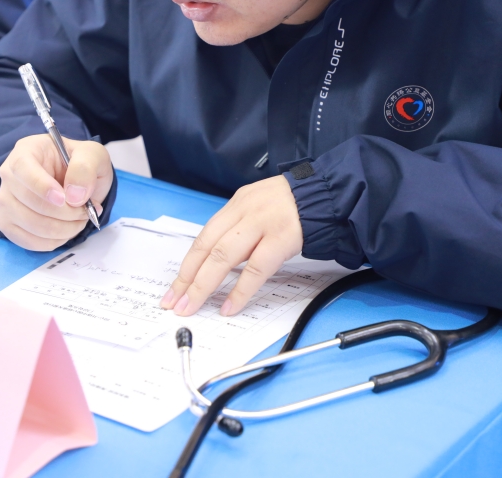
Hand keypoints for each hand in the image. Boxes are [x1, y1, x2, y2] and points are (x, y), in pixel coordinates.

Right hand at [0, 135, 112, 250]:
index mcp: (26, 151)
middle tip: (86, 211)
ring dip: (61, 229)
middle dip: (63, 212)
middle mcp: (9, 175)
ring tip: (80, 220)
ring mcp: (6, 201)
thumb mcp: (94, 155)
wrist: (78, 183)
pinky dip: (52, 241)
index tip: (64, 199)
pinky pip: (26, 240)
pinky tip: (66, 231)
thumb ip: (86, 168)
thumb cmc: (81, 165)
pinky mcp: (10, 224)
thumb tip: (74, 196)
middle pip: (26, 200)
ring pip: (27, 223)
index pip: (23, 168)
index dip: (42, 186)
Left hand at [160, 176, 302, 316]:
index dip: (187, 265)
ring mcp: (262, 224)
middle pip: (207, 248)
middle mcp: (244, 211)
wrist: (326, 194)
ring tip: (192, 305)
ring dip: (204, 285)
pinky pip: (256, 269)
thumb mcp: (259, 207)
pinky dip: (240, 291)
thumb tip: (218, 262)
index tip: (175, 287)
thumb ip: (239, 229)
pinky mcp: (282, 238)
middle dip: (187, 278)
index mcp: (237, 204)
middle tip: (175, 302)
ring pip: (224, 257)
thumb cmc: (294, 205)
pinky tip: (229, 306)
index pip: (203, 237)